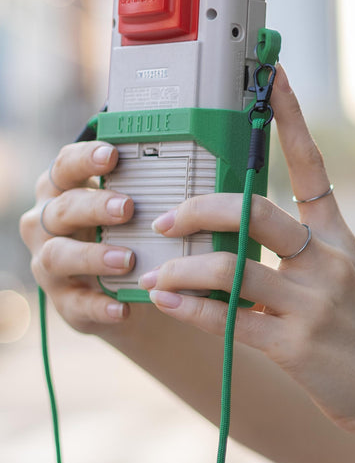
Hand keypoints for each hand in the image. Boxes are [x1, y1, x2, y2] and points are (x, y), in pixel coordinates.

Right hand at [20, 141, 135, 331]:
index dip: (84, 159)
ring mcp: (50, 264)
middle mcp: (47, 224)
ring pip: (58, 255)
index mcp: (64, 192)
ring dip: (91, 256)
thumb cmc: (133, 237)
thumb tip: (197, 173)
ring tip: (126, 259)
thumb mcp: (138, 214)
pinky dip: (99, 306)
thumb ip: (151, 194)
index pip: (65, 167)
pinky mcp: (65, 301)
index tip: (112, 155)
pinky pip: (76, 303)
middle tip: (127, 208)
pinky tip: (122, 308)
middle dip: (94, 206)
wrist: (131, 294)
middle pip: (62, 209)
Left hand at [138, 66, 354, 437]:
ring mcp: (312, 302)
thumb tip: (234, 235)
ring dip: (183, 269)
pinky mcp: (295, 344)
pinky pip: (229, 319)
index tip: (270, 73)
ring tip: (157, 275)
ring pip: (231, 268)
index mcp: (337, 237)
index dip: (289, 117)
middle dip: (202, 208)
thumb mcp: (344, 276)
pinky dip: (191, 309)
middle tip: (169, 216)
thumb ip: (300, 250)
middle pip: (255, 212)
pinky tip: (167, 303)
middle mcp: (326, 260)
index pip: (311, 165)